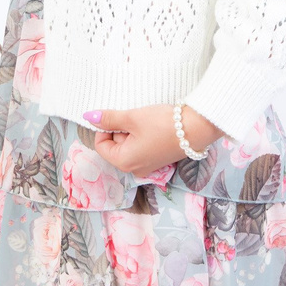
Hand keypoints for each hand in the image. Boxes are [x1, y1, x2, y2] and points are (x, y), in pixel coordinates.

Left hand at [85, 104, 225, 178]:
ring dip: (133, 130)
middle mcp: (134, 169)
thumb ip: (109, 118)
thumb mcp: (132, 117)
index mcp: (124, 162)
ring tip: (147, 121)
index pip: (101, 145)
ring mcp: (148, 166)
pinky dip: (144, 134)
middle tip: (136, 118)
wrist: (196, 128)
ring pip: (129, 144)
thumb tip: (88, 117)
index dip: (106, 127)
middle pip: (116, 145)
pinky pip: (142, 146)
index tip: (120, 116)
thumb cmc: (162, 123)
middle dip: (122, 129)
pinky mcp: (159, 159)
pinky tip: (155, 126)